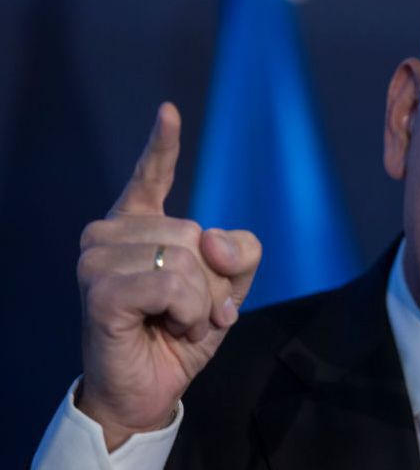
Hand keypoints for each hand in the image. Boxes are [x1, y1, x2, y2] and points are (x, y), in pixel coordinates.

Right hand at [75, 103, 261, 449]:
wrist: (150, 389)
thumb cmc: (181, 334)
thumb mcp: (228, 288)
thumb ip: (240, 253)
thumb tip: (213, 241)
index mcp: (139, 227)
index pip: (150, 176)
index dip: (162, 145)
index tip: (169, 112)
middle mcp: (110, 235)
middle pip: (196, 233)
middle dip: (211, 282)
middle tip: (189, 311)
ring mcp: (97, 260)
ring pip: (186, 259)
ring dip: (199, 302)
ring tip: (175, 322)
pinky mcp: (100, 290)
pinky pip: (172, 285)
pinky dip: (188, 313)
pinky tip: (170, 327)